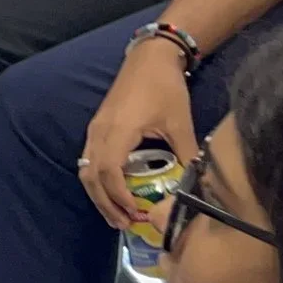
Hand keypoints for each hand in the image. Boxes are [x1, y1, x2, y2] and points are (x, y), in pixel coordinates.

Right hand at [79, 39, 195, 230]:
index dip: (119, 197)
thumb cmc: (164, 86)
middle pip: (90, 177)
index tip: (137, 212)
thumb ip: (186, 152)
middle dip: (105, 203)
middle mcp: (99, 133)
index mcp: (118, 131)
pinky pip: (88, 161)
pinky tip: (113, 191)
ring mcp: (95, 130)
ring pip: (86, 170)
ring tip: (117, 214)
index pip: (109, 172)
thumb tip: (196, 181)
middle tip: (124, 224)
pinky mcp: (97, 129)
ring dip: (99, 195)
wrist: (149, 58)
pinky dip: (98, 181)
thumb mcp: (180, 121)